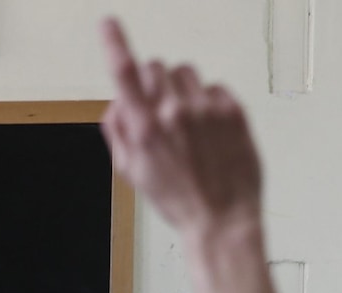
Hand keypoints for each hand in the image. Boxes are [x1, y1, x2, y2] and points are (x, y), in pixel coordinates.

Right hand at [100, 18, 292, 292]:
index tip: (108, 24)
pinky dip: (210, 102)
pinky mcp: (233, 111)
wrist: (221, 219)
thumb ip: (117, 134)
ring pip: (187, 72)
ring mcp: (206, 109)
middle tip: (161, 108)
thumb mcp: (132, 175)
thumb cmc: (177, 200)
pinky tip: (211, 130)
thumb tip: (115, 105)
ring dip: (182, 89)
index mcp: (144, 129)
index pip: (123, 75)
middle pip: (157, 66)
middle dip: (154, 81)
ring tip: (189, 121)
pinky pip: (215, 87)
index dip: (114, 44)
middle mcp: (174, 113)